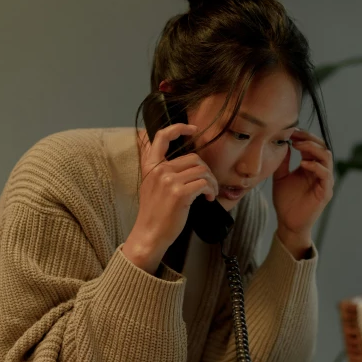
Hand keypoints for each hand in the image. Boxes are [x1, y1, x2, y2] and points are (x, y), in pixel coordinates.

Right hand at [123, 123, 218, 272]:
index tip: (193, 129)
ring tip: (210, 193)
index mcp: (151, 166)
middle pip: (194, 158)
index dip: (179, 128)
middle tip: (208, 185)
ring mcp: (169, 181)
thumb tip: (175, 159)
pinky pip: (204, 184)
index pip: (162, 136)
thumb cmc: (153, 213)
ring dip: (211, 182)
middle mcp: (159, 170)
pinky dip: (211, 191)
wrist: (149, 234)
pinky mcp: (179, 194)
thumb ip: (159, 169)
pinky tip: (208, 199)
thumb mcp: (150, 185)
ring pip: (202, 170)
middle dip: (206, 171)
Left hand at [272, 129, 333, 246]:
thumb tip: (282, 143)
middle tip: (294, 135)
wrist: (288, 222)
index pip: (313, 145)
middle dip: (309, 139)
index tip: (290, 131)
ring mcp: (325, 181)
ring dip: (313, 149)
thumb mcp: (280, 177)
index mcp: (311, 166)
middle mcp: (320, 171)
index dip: (303, 137)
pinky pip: (325, 175)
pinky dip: (316, 167)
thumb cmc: (286, 201)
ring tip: (298, 146)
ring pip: (327, 157)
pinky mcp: (325, 192)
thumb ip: (283, 162)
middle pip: (322, 147)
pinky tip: (303, 164)